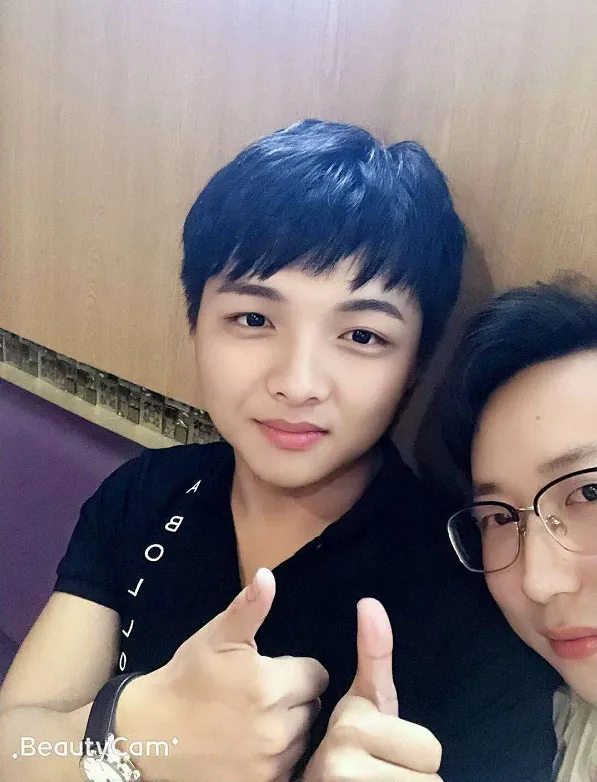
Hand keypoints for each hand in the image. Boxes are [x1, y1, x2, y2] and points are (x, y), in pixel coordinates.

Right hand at [117, 568, 328, 781]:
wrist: (147, 737)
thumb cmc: (185, 679)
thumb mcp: (215, 637)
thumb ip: (249, 608)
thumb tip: (267, 575)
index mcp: (270, 685)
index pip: (317, 674)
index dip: (297, 670)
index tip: (274, 672)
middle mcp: (277, 728)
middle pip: (312, 707)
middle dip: (294, 698)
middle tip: (261, 696)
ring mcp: (270, 763)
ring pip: (302, 738)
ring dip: (287, 729)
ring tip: (254, 721)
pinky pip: (288, 768)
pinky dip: (276, 758)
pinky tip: (251, 747)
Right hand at [302, 598, 442, 781]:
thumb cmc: (346, 750)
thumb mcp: (362, 701)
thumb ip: (374, 655)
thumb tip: (369, 602)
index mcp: (350, 723)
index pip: (431, 749)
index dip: (413, 753)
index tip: (381, 750)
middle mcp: (340, 761)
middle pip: (431, 777)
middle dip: (411, 777)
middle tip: (381, 773)